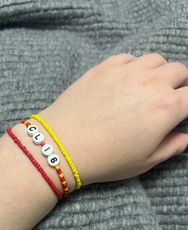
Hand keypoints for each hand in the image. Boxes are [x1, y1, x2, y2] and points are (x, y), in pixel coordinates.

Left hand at [37, 53, 187, 186]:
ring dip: (158, 72)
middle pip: (178, 71)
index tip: (182, 110)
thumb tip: (186, 139)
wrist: (63, 146)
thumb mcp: (144, 161)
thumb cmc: (105, 159)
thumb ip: (171, 147)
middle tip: (167, 99)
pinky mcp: (104, 67)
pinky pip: (129, 58)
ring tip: (147, 87)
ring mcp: (126, 71)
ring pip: (155, 60)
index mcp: (166, 108)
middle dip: (178, 85)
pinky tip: (125, 81)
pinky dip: (134, 66)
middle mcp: (150, 83)